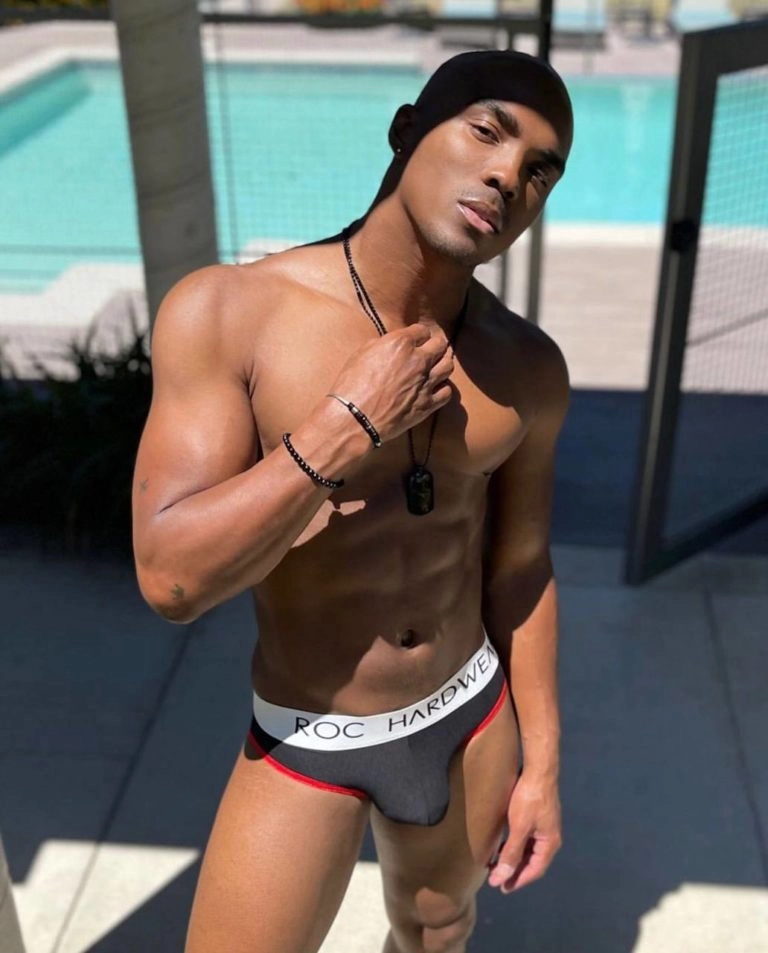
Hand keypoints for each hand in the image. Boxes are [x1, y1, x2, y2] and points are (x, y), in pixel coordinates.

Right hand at [328, 322, 454, 443]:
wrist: (355, 417)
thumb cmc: (352, 385)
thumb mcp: (362, 354)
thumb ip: (382, 345)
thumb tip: (391, 346)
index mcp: (401, 343)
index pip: (422, 330)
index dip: (418, 334)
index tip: (416, 339)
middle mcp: (418, 360)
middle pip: (440, 345)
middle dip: (435, 345)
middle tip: (430, 350)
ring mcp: (426, 383)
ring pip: (448, 366)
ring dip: (442, 364)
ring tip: (436, 366)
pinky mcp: (427, 404)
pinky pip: (447, 392)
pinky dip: (443, 388)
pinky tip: (435, 389)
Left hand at [488, 772, 561, 892]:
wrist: (538, 770)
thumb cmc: (529, 799)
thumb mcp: (518, 828)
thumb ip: (511, 853)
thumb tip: (502, 876)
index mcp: (550, 843)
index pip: (535, 870)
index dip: (519, 880)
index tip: (502, 887)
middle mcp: (550, 838)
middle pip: (533, 862)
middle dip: (515, 871)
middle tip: (498, 880)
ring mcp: (545, 827)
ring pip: (529, 851)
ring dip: (515, 859)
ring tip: (498, 866)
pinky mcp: (538, 817)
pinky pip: (528, 839)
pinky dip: (516, 846)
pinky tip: (503, 846)